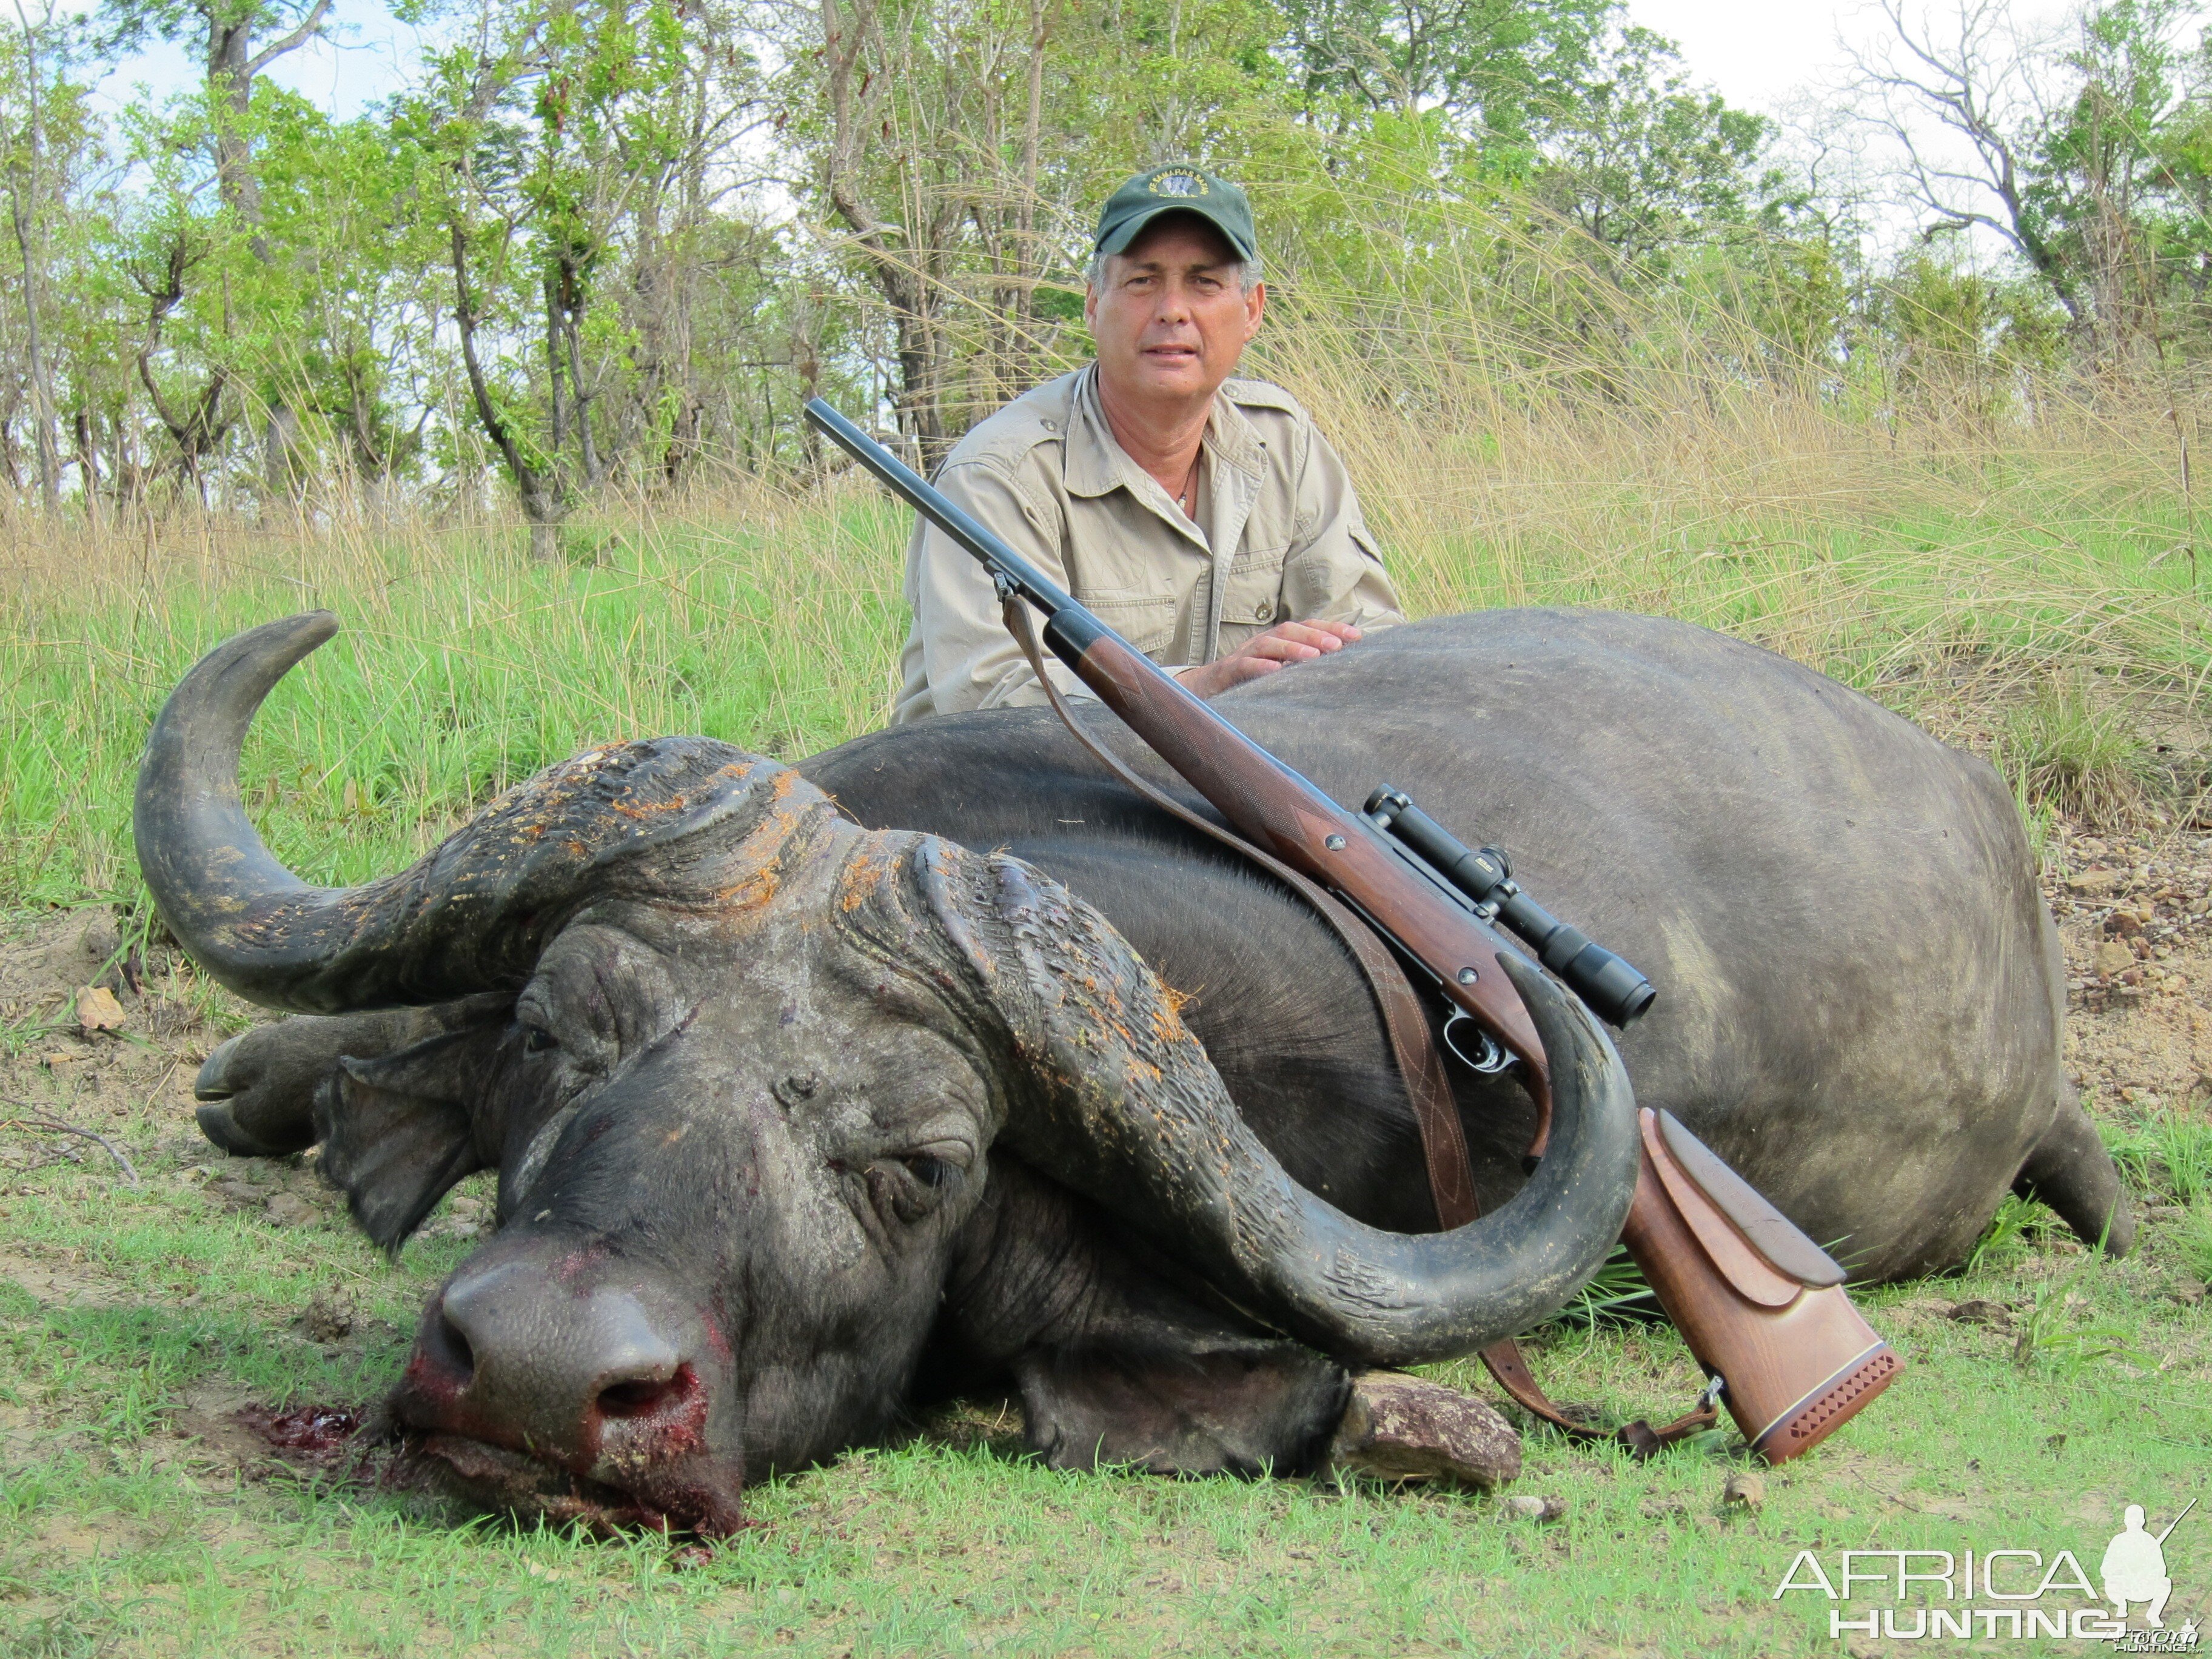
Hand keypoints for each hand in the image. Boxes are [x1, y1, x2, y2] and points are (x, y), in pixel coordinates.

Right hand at [1175, 619, 1361, 698]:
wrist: (1204, 689)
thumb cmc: (1248, 681)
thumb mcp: (1278, 670)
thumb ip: (1302, 666)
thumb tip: (1339, 669)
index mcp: (1277, 640)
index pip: (1307, 627)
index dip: (1331, 628)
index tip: (1357, 637)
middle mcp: (1262, 642)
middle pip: (1290, 630)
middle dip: (1316, 635)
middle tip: (1338, 645)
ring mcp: (1244, 655)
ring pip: (1269, 644)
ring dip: (1292, 648)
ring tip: (1313, 656)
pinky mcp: (1228, 672)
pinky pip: (1244, 666)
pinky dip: (1260, 667)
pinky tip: (1275, 672)